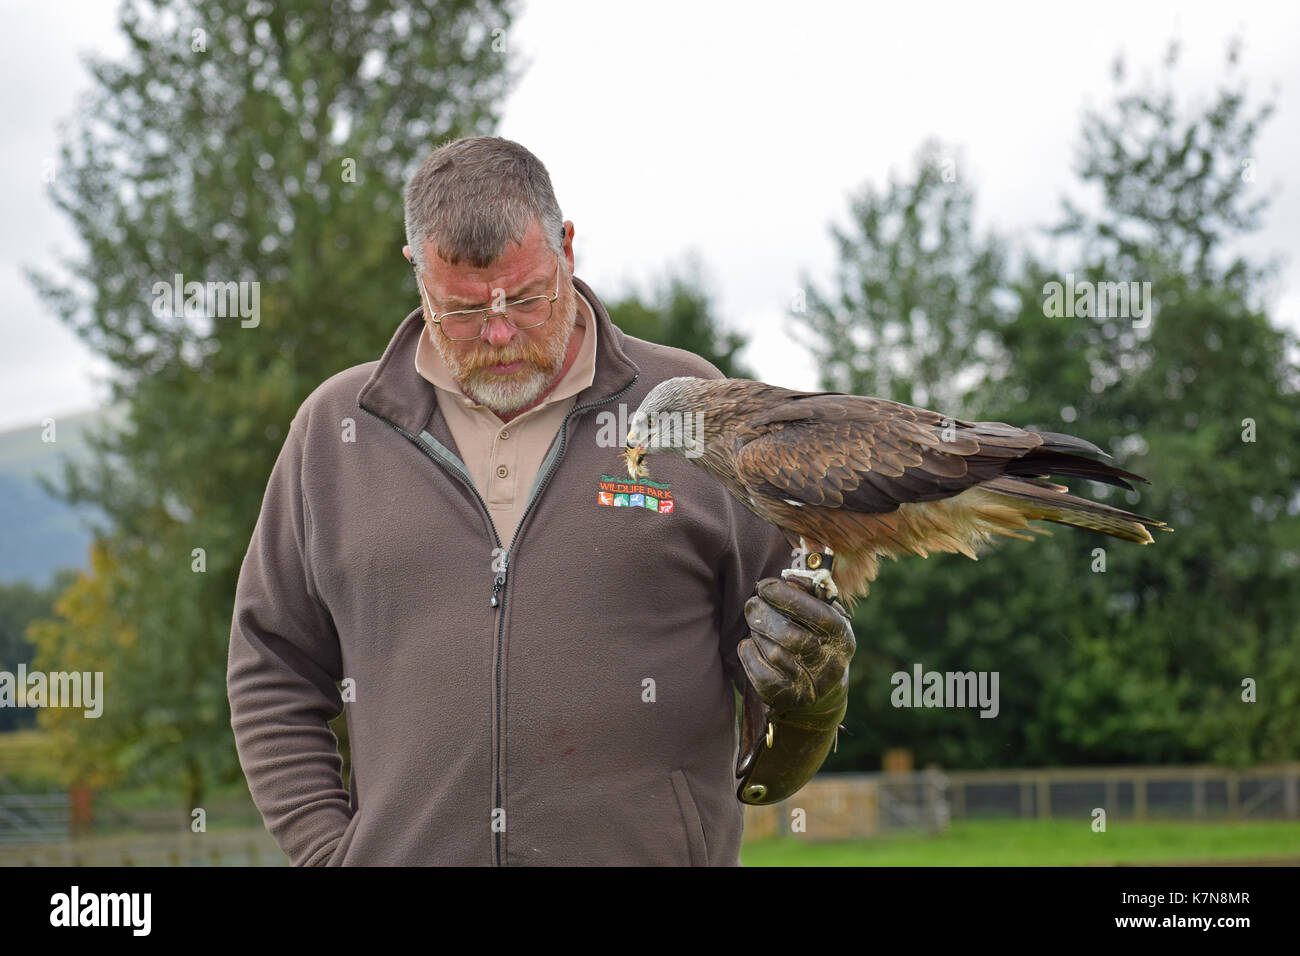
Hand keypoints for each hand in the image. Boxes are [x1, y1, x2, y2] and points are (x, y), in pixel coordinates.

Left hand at [738, 576, 854, 718]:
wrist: (821, 692)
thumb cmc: (817, 639)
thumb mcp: (823, 615)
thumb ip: (809, 594)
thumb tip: (790, 578)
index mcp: (842, 637)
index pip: (819, 616)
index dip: (788, 598)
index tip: (764, 586)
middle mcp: (831, 664)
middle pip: (792, 636)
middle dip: (765, 615)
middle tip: (751, 604)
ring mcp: (811, 685)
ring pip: (776, 654)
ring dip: (758, 634)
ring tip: (755, 623)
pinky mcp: (789, 699)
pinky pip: (762, 675)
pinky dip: (750, 656)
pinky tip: (749, 644)